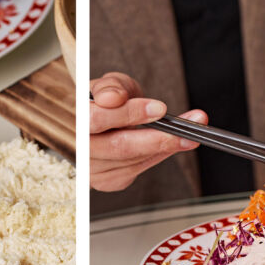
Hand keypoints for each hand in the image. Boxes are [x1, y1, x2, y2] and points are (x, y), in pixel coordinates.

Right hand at [90, 72, 207, 191]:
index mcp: (73, 118)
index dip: (128, 114)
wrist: (106, 122)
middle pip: (118, 147)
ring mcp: (91, 169)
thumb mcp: (111, 84)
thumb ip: (111, 86)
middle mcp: (79, 148)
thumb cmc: (106, 101)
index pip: (96, 119)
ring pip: (132, 161)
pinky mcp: (106, 181)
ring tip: (190, 134)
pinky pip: (137, 169)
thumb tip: (113, 98)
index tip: (160, 109)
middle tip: (186, 130)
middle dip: (157, 138)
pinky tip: (170, 145)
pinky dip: (157, 156)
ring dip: (166, 147)